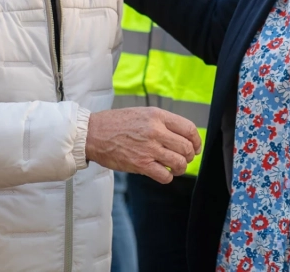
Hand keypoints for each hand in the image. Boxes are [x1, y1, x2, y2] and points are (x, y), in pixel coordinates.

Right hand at [85, 107, 201, 183]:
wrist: (93, 133)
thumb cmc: (116, 123)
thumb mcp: (143, 113)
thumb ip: (162, 122)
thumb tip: (181, 135)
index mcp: (158, 116)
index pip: (189, 128)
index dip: (197, 140)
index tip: (196, 147)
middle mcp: (156, 131)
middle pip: (187, 147)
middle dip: (190, 156)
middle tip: (185, 159)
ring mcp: (149, 149)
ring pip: (179, 162)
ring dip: (180, 168)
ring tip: (175, 168)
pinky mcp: (140, 164)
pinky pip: (164, 175)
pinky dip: (167, 177)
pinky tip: (163, 174)